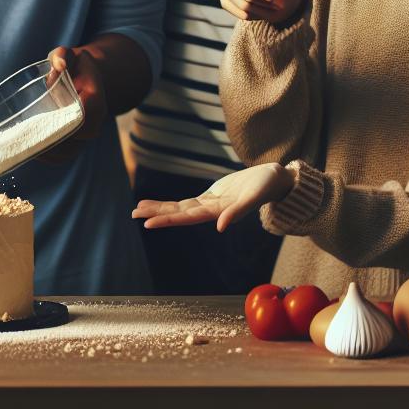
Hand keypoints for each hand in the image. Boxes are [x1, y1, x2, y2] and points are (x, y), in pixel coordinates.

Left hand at [35, 45, 105, 162]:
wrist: (84, 76)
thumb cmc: (72, 65)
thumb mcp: (67, 54)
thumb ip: (62, 56)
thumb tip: (58, 65)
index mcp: (95, 98)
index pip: (84, 115)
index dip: (65, 121)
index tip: (43, 121)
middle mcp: (94, 120)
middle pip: (75, 139)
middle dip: (51, 140)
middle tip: (25, 139)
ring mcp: (85, 134)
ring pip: (68, 152)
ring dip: (46, 152)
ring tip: (23, 147)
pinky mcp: (76, 142)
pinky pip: (63, 156)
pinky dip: (47, 157)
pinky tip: (29, 152)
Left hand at [131, 163, 296, 231]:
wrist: (275, 180)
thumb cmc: (267, 187)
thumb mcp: (253, 197)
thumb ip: (238, 212)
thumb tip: (220, 227)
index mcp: (218, 211)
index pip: (187, 217)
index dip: (168, 219)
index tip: (148, 223)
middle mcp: (211, 210)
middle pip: (179, 214)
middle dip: (157, 214)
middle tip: (133, 215)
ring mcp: (210, 204)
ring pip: (180, 208)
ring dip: (159, 209)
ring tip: (137, 209)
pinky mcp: (211, 197)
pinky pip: (186, 202)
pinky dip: (170, 203)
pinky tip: (155, 203)